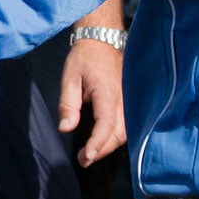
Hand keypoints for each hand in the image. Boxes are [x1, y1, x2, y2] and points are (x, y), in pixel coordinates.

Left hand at [58, 38, 126, 166]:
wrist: (103, 39)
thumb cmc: (84, 58)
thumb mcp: (69, 78)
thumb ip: (68, 104)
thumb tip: (66, 128)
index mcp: (108, 93)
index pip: (106, 126)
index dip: (97, 144)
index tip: (85, 157)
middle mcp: (124, 99)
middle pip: (119, 134)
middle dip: (102, 150)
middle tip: (83, 160)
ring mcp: (131, 100)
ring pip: (126, 131)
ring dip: (110, 145)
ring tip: (91, 154)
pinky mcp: (132, 101)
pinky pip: (129, 124)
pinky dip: (117, 136)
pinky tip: (104, 141)